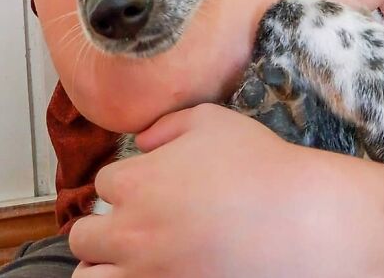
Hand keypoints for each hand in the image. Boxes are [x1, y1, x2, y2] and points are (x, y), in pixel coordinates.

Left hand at [68, 103, 383, 276]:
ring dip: (102, 266)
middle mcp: (132, 232)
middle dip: (100, 228)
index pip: (102, 183)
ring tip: (128, 259)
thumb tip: (142, 142)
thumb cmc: (258, 165)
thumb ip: (166, 125)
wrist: (301, 221)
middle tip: (129, 226)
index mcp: (137, 182)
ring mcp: (149, 274)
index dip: (125, 181)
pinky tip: (151, 273)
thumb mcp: (211, 121)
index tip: (147, 184)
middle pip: (82, 236)